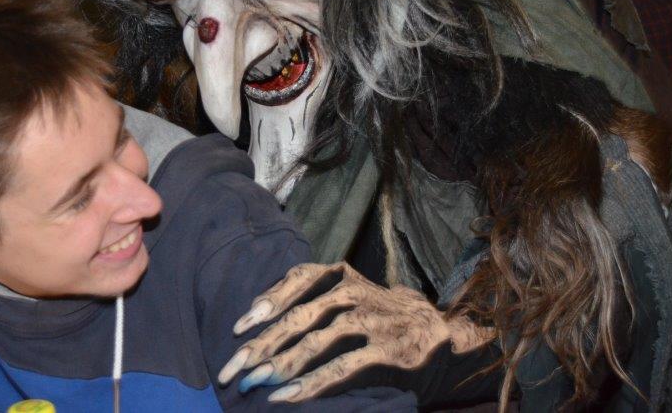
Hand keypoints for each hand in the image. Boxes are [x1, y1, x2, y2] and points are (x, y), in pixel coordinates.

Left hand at [217, 262, 492, 402]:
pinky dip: (311, 382)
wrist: (439, 330)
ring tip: (255, 383)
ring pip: (317, 341)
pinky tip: (287, 395)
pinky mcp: (385, 348)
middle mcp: (353, 292)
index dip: (267, 301)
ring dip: (282, 364)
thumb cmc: (379, 313)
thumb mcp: (350, 293)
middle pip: (299, 316)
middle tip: (232, 368)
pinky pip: (341, 367)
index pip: (298, 280)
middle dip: (262, 344)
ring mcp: (370, 319)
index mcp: (341, 275)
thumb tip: (258, 320)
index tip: (238, 327)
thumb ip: (313, 299)